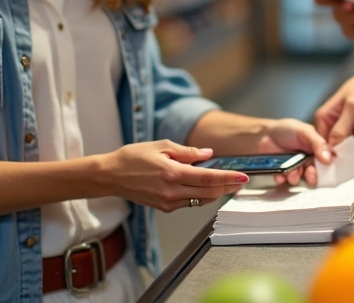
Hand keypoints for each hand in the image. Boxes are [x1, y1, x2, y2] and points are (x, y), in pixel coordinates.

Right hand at [96, 140, 247, 212]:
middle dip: (227, 187)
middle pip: (209, 192)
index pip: (208, 178)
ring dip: (215, 192)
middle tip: (240, 180)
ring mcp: (168, 202)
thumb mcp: (161, 146)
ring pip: (200, 200)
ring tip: (225, 182)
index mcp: (172, 174)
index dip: (228, 178)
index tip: (243, 177)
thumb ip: (187, 152)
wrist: (111, 175)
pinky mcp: (164, 207)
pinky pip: (189, 202)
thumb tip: (208, 154)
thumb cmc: (133, 157)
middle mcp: (171, 191)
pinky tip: (204, 186)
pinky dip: (200, 194)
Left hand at [250, 118, 325, 186]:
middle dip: (312, 176)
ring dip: (296, 177)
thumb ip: (318, 143)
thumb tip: (329, 158)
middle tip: (309, 174)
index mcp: (316, 149)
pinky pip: (285, 181)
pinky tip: (280, 174)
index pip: (326, 161)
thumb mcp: (305, 131)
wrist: (262, 135)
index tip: (324, 168)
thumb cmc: (284, 129)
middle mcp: (307, 159)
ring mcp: (296, 167)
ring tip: (291, 172)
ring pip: (300, 178)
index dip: (326, 167)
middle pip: (315, 173)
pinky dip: (283, 179)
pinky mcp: (284, 173)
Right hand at [314, 61, 353, 146]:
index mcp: (325, 117)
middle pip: (335, 150)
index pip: (321, 143)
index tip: (341, 159)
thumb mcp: (353, 106)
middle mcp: (334, 125)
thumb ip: (341, 128)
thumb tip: (331, 147)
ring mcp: (348, 129)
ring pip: (349, 150)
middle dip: (347, 152)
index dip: (330, 154)